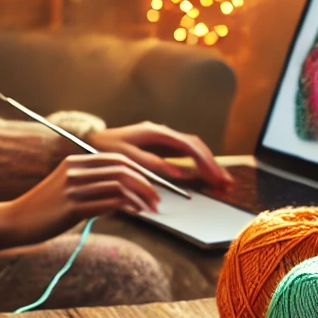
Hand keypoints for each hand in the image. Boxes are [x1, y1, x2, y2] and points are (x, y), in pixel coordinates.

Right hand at [0, 152, 160, 248]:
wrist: (15, 221)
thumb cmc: (43, 210)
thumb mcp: (66, 188)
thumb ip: (90, 184)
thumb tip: (121, 193)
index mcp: (74, 161)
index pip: (117, 159)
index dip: (139, 171)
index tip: (152, 184)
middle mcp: (74, 170)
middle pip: (122, 170)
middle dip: (146, 184)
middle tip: (157, 199)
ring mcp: (73, 188)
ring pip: (119, 185)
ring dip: (141, 197)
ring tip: (150, 208)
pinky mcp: (72, 207)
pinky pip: (109, 202)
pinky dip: (128, 206)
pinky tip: (135, 213)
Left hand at [88, 122, 233, 187]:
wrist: (91, 141)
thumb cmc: (106, 149)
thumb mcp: (126, 158)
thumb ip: (152, 164)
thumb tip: (177, 172)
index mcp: (158, 134)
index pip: (189, 147)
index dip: (205, 163)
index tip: (215, 178)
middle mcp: (164, 134)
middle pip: (197, 148)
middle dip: (213, 166)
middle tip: (226, 184)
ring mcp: (165, 141)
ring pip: (194, 151)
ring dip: (209, 167)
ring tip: (223, 184)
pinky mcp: (163, 149)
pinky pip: (186, 157)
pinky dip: (198, 168)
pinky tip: (207, 179)